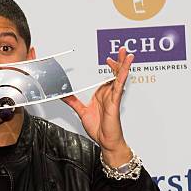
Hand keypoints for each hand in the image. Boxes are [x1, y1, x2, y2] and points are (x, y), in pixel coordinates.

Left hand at [61, 46, 133, 166]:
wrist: (105, 140)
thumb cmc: (99, 128)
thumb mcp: (81, 112)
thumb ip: (73, 102)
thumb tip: (62, 95)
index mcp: (101, 94)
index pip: (105, 77)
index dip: (109, 67)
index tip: (107, 58)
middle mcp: (108, 94)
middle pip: (115, 74)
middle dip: (118, 61)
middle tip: (121, 50)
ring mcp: (112, 97)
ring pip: (119, 77)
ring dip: (123, 65)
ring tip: (127, 54)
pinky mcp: (115, 101)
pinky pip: (118, 86)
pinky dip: (122, 76)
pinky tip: (125, 68)